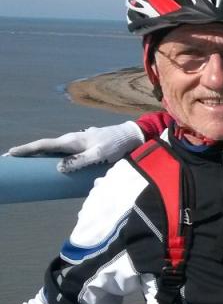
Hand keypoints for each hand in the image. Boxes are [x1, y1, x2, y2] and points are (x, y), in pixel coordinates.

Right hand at [5, 122, 144, 172]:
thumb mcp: (99, 154)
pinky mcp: (83, 147)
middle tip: (10, 159)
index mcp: (71, 141)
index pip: (43, 145)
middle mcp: (71, 140)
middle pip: (44, 147)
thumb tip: (57, 167)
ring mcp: (76, 143)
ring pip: (53, 149)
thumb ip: (81, 161)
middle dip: (27, 152)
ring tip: (25, 163)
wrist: (130, 136)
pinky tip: (48, 162)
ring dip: (38, 154)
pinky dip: (52, 156)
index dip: (26, 150)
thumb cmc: (116, 145)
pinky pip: (63, 152)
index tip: (10, 154)